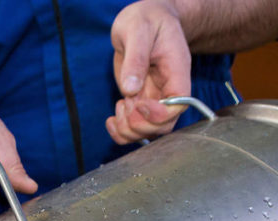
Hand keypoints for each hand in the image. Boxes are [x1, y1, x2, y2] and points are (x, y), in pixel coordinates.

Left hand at [107, 0, 191, 143]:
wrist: (142, 19)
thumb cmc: (146, 19)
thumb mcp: (139, 31)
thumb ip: (135, 59)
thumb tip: (130, 89)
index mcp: (177, 71)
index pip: (179, 105)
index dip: (159, 114)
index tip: (138, 103)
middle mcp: (167, 89)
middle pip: (163, 126)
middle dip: (140, 125)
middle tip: (124, 104)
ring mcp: (153, 97)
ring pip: (148, 131)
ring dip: (128, 130)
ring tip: (119, 106)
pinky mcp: (138, 101)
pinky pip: (133, 128)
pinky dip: (120, 131)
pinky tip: (111, 120)